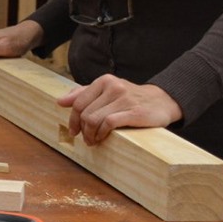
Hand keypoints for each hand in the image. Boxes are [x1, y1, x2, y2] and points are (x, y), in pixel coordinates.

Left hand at [56, 74, 181, 144]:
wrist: (162, 101)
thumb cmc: (130, 98)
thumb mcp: (107, 91)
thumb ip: (84, 93)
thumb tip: (60, 101)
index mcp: (104, 81)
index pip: (78, 102)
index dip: (73, 119)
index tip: (73, 131)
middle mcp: (113, 87)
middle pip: (85, 113)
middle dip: (82, 129)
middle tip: (85, 139)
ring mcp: (124, 99)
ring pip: (94, 119)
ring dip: (90, 134)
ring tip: (93, 141)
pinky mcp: (134, 112)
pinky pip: (109, 124)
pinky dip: (101, 133)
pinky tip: (103, 138)